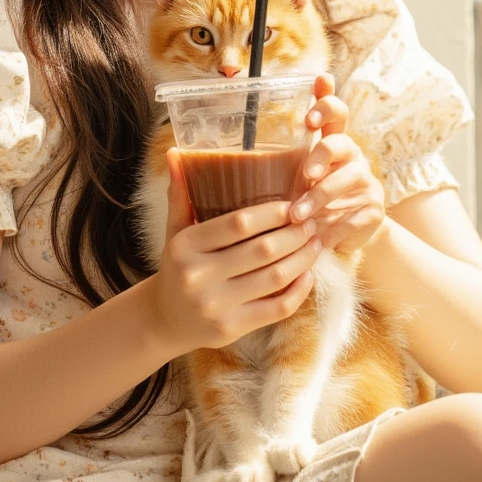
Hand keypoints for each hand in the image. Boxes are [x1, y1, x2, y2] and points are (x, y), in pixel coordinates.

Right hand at [147, 149, 320, 356]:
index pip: (237, 224)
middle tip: (312, 221)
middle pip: (262, 250)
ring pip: (274, 278)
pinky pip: (277, 308)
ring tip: (316, 242)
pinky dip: (298, 290)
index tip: (292, 204)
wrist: (165, 319)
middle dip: (294, 234)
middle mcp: (199, 276)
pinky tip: (308, 274)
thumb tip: (175, 153)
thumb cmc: (177, 266)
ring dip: (302, 258)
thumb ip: (180, 194)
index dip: (271, 213)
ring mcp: (217, 305)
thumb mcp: (174, 230)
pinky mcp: (233, 329)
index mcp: (185, 246)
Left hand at [288, 73, 385, 252]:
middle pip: (341, 142)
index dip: (326, 104)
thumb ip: (281, 166)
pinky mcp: (375, 209)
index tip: (309, 116)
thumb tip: (235, 166)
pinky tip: (320, 237)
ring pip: (348, 179)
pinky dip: (335, 227)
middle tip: (305, 174)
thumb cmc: (312, 199)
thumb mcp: (298, 179)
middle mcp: (352, 157)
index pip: (336, 112)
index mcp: (333, 143)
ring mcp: (366, 182)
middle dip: (321, 155)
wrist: (348, 235)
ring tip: (298, 215)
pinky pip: (357, 214)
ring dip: (320, 197)